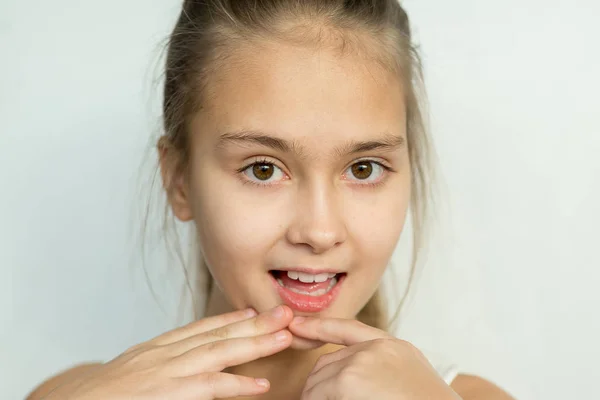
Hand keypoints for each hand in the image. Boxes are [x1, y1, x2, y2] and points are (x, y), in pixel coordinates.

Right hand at [43, 306, 293, 399]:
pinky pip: (212, 387)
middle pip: (218, 333)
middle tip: (285, 314)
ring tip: (285, 338)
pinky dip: (237, 384)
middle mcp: (168, 353)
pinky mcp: (173, 392)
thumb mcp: (135, 369)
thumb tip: (184, 364)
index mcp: (160, 347)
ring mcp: (171, 371)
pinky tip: (261, 385)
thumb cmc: (102, 394)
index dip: (230, 319)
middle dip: (254, 323)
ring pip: (222, 352)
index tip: (253, 310)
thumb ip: (162, 363)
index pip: (201, 328)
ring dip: (256, 344)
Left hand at [289, 317, 461, 399]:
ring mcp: (361, 361)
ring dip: (317, 399)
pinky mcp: (347, 381)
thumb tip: (338, 379)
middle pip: (327, 362)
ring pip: (317, 381)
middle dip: (320, 385)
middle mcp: (376, 348)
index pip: (348, 330)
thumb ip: (377, 367)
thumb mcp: (407, 379)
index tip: (297, 325)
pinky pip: (316, 396)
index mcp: (394, 347)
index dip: (320, 327)